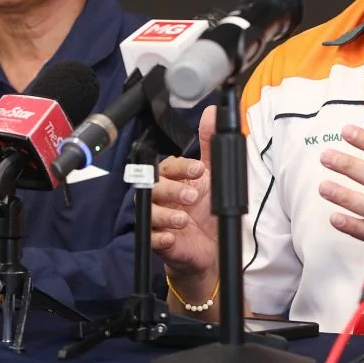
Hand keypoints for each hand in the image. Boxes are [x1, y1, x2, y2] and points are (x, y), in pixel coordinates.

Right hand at [151, 105, 217, 285]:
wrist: (211, 249)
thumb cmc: (208, 211)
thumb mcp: (214, 176)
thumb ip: (210, 146)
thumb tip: (212, 113)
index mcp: (173, 179)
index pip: (167, 166)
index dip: (181, 167)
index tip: (199, 170)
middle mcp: (162, 197)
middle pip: (153, 187)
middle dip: (172, 190)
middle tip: (193, 197)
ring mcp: (157, 219)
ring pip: (148, 211)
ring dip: (166, 214)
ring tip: (184, 220)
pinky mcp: (157, 242)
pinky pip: (150, 239)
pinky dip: (159, 238)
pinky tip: (172, 238)